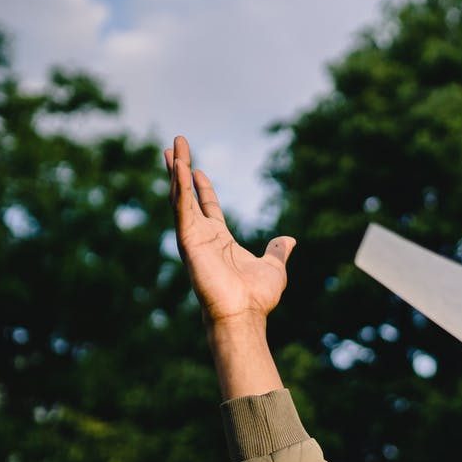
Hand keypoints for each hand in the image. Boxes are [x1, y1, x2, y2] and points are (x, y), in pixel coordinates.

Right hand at [165, 135, 294, 327]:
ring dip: (177, 171)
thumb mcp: (274, 267)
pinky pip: (182, 209)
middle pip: (187, 195)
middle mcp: (203, 236)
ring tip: (172, 147)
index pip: (207, 206)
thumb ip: (277, 251)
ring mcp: (193, 237)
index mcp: (219, 240)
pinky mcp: (189, 240)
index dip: (201, 187)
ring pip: (180, 197)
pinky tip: (179, 168)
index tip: (196, 167)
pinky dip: (179, 189)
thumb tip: (288, 240)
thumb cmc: (256, 297)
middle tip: (173, 147)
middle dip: (181, 171)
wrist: (244, 314)